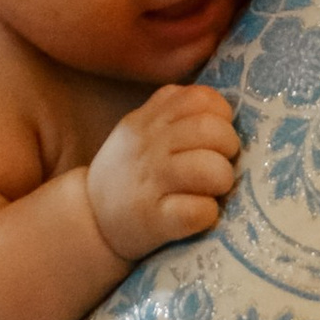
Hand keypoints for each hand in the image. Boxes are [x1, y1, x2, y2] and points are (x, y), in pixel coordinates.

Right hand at [86, 86, 241, 261]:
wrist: (90, 220)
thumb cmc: (128, 174)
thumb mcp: (138, 131)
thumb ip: (170, 112)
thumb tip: (221, 108)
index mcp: (146, 121)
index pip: (198, 98)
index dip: (219, 115)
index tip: (214, 134)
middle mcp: (147, 147)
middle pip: (211, 130)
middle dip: (228, 147)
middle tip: (219, 163)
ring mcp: (150, 183)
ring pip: (212, 169)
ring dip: (222, 181)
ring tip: (211, 190)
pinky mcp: (156, 220)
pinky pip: (202, 211)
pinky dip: (209, 214)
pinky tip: (199, 214)